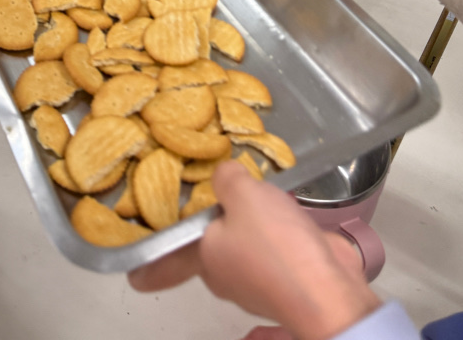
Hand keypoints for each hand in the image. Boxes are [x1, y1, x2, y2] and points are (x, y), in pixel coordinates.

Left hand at [129, 162, 378, 339]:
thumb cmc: (276, 245)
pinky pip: (277, 249)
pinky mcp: (289, 278)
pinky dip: (281, 231)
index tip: (134, 274)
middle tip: (219, 193)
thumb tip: (222, 173)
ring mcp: (258, 280)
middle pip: (211, 245)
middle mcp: (226, 275)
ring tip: (261, 192)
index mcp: (204, 258)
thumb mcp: (242, 193)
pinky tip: (289, 210)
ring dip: (253, 223)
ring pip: (246, 245)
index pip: (164, 265)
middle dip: (216, 222)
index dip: (150, 267)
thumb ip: (226, 177)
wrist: (329, 290)